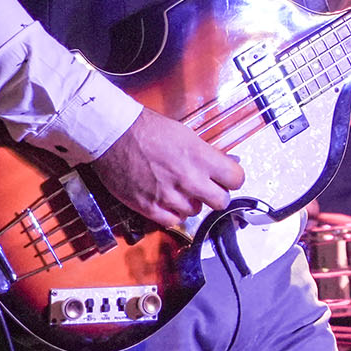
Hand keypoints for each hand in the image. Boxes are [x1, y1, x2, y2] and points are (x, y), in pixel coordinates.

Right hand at [89, 108, 245, 229]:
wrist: (114, 135)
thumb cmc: (149, 130)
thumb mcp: (187, 135)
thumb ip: (207, 155)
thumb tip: (225, 166)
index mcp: (201, 158)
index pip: (236, 180)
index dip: (232, 179)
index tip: (226, 179)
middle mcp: (189, 180)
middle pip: (220, 202)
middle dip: (215, 195)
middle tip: (206, 188)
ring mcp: (169, 196)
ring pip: (195, 212)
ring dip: (190, 203)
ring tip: (178, 189)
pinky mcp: (149, 208)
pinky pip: (173, 221)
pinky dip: (172, 213)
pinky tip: (166, 200)